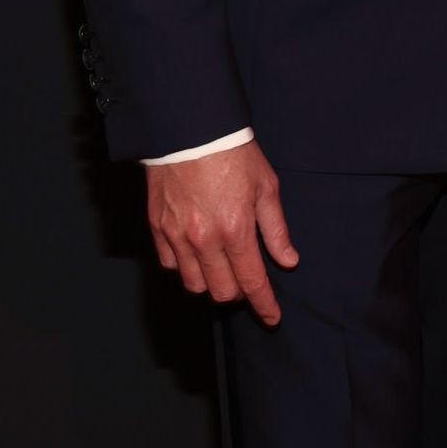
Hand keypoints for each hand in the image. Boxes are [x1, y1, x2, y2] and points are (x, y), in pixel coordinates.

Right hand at [145, 140, 298, 325]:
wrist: (190, 129)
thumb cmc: (234, 153)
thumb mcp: (266, 186)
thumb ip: (276, 229)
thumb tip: (288, 261)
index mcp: (235, 229)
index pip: (252, 282)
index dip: (264, 306)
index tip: (272, 318)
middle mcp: (204, 240)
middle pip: (221, 291)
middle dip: (238, 293)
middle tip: (247, 278)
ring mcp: (177, 236)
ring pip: (194, 284)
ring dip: (211, 282)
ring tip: (222, 265)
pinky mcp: (157, 229)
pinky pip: (171, 265)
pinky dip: (185, 266)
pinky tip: (197, 252)